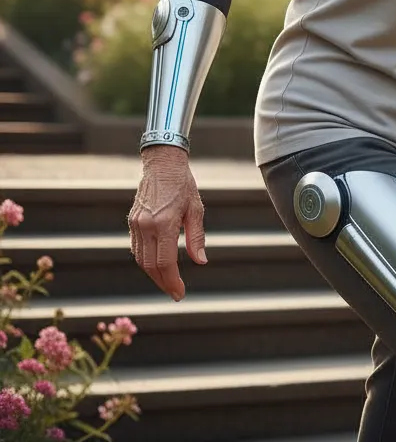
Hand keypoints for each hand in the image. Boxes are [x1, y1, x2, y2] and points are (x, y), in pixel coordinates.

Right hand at [128, 145, 206, 300]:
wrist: (162, 164)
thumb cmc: (183, 185)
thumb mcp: (196, 209)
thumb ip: (197, 237)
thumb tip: (201, 262)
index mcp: (164, 223)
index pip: (165, 262)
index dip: (172, 281)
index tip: (180, 293)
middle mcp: (146, 226)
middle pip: (151, 265)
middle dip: (163, 283)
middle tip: (175, 293)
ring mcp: (136, 224)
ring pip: (141, 260)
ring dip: (153, 275)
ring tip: (167, 283)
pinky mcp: (131, 222)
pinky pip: (136, 249)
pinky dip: (145, 262)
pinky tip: (156, 266)